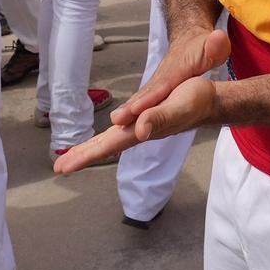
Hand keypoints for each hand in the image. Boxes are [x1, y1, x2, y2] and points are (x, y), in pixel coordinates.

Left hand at [54, 75, 217, 172]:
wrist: (209, 100)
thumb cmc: (196, 101)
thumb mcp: (178, 106)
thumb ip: (159, 118)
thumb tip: (138, 130)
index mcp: (141, 130)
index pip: (107, 146)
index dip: (85, 155)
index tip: (65, 166)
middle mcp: (137, 132)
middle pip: (104, 148)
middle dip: (81, 157)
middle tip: (59, 169)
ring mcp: (140, 128)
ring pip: (108, 142)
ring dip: (89, 150)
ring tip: (69, 159)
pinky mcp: (144, 120)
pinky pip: (117, 134)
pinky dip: (103, 140)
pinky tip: (98, 143)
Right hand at [113, 24, 229, 130]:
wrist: (187, 39)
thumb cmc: (200, 47)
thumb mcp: (213, 46)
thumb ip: (215, 46)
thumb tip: (218, 38)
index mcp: (174, 71)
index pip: (161, 87)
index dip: (150, 98)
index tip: (137, 108)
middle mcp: (159, 80)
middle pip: (143, 96)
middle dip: (130, 109)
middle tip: (117, 120)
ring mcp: (153, 87)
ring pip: (137, 102)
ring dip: (124, 114)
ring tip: (114, 126)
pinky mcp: (151, 93)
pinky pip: (137, 106)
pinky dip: (126, 116)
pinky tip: (116, 129)